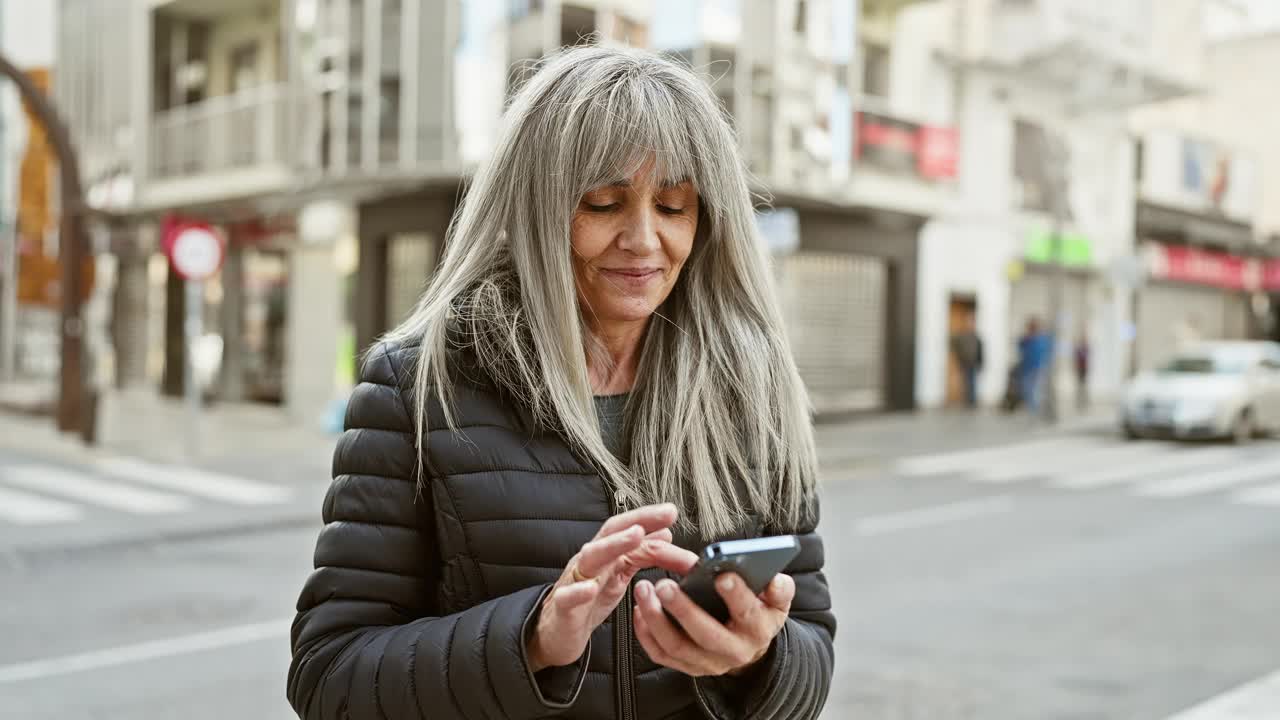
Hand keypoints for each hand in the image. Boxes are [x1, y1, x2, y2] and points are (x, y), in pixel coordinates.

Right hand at [527, 503, 697, 671]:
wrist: (555, 635)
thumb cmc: (587, 605)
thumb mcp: (618, 576)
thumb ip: (639, 555)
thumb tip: (664, 534)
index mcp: (605, 555)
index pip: (627, 528)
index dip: (648, 519)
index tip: (672, 512)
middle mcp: (590, 562)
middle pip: (611, 533)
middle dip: (638, 520)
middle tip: (663, 515)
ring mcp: (574, 582)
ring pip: (591, 557)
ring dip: (614, 544)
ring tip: (635, 536)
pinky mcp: (563, 608)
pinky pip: (567, 597)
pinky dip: (578, 591)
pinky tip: (590, 589)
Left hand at [632, 572, 794, 676]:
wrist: (750, 647)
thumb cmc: (758, 613)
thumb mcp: (776, 600)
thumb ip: (778, 588)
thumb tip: (775, 580)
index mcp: (757, 628)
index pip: (747, 612)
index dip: (736, 595)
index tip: (722, 575)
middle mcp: (733, 650)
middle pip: (706, 633)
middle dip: (683, 609)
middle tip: (665, 585)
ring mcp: (708, 662)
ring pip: (677, 646)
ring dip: (656, 619)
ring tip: (645, 590)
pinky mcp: (687, 667)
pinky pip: (662, 654)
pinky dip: (645, 634)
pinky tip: (639, 610)